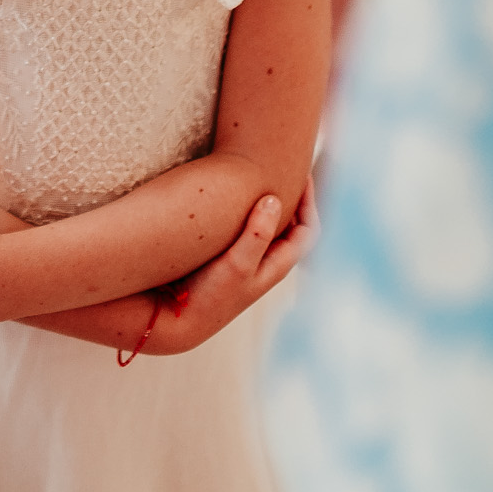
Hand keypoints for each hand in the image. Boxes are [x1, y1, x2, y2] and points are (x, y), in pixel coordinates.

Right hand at [146, 182, 318, 355]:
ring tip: (266, 178)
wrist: (180, 321)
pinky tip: (237, 200)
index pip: (309, 229)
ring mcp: (250, 263)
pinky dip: (253, 213)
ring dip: (274, 205)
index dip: (311, 201)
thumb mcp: (237, 264)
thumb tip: (274, 200)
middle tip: (288, 170)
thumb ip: (257, 233)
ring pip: (273, 229)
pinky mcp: (232, 262)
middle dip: (296, 200)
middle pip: (295, 227)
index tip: (304, 175)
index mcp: (278, 264)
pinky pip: (252, 232)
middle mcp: (268, 264)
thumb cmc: (210, 295)